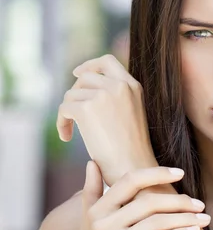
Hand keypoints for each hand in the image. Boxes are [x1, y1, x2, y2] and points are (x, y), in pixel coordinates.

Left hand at [56, 54, 156, 185]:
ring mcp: (104, 95)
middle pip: (85, 77)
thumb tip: (85, 87)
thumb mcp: (131, 113)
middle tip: (72, 113)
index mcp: (133, 86)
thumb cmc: (132, 149)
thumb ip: (116, 97)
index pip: (107, 61)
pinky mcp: (87, 109)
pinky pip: (64, 109)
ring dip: (67, 112)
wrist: (133, 167)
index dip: (90, 64)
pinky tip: (67, 137)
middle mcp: (119, 86)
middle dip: (75, 93)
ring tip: (71, 131)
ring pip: (72, 94)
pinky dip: (61, 123)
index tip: (77, 73)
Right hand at [75, 161, 210, 229]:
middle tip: (199, 204)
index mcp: (95, 210)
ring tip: (204, 219)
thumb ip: (91, 194)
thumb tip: (93, 162)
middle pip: (149, 201)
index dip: (156, 173)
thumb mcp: (89, 227)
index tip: (179, 173)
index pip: (130, 180)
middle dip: (179, 201)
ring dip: (186, 218)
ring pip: (158, 221)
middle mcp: (100, 224)